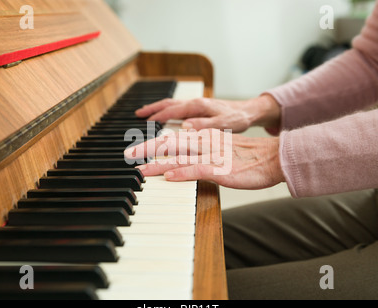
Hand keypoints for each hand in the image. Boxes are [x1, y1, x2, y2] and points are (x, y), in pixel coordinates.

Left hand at [124, 129, 284, 189]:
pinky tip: (169, 176)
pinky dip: (183, 173)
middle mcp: (206, 144)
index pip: (174, 138)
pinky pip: (200, 170)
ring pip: (181, 156)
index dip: (153, 142)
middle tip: (127, 154)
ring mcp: (214, 156)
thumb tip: (184, 160)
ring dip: (159, 162)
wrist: (275, 157)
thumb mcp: (222, 150)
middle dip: (147, 148)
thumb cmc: (249, 156)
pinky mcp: (223, 170)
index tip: (136, 148)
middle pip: (172, 143)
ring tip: (140, 168)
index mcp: (205, 138)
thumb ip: (203, 152)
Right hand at [135, 94, 280, 132]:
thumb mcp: (223, 124)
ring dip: (158, 108)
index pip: (171, 110)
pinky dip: (168, 111)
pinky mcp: (200, 109)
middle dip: (152, 108)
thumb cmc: (238, 118)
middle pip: (168, 104)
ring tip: (145, 114)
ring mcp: (197, 105)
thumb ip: (204, 125)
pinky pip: (179, 109)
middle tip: (137, 114)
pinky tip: (166, 117)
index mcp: (198, 106)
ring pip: (172, 105)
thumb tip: (184, 127)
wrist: (249, 111)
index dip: (156, 116)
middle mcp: (195, 103)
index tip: (142, 122)